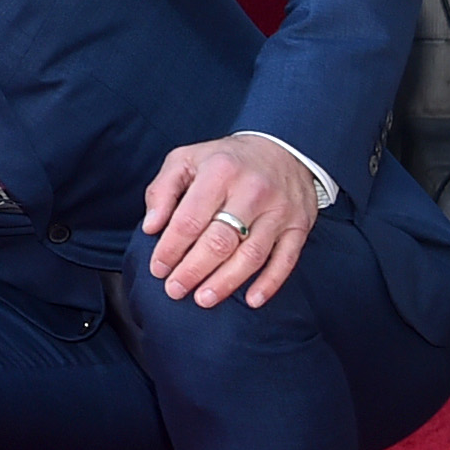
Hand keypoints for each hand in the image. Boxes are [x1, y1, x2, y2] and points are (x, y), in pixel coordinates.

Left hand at [141, 132, 321, 309]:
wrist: (283, 148)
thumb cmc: (226, 160)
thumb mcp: (186, 159)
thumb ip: (162, 190)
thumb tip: (151, 227)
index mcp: (220, 171)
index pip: (190, 219)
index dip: (170, 248)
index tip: (158, 269)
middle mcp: (252, 190)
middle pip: (219, 241)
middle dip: (193, 270)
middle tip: (175, 290)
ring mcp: (279, 210)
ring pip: (251, 254)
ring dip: (226, 282)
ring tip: (203, 299)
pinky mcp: (299, 225)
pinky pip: (286, 260)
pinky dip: (270, 283)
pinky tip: (252, 300)